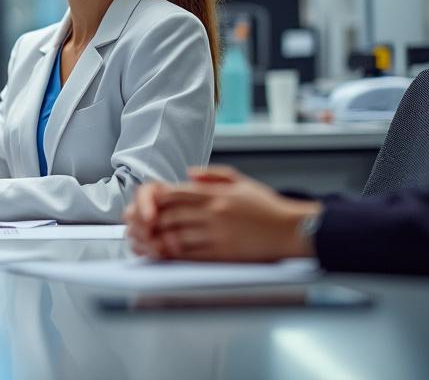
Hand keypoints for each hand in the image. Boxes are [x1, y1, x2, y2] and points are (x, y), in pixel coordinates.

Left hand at [126, 166, 321, 262]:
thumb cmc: (268, 207)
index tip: (144, 205)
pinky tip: (164, 255)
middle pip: (169, 214)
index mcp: (215, 193)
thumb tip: (188, 173)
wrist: (293, 229)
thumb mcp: (242, 181)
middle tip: (135, 226)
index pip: (174, 192)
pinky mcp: (224, 253)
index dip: (153, 199)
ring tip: (144, 242)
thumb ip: (213, 175)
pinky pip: (191, 255)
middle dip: (148, 221)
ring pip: (176, 236)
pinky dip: (173, 255)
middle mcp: (214, 211)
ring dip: (156, 240)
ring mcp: (218, 233)